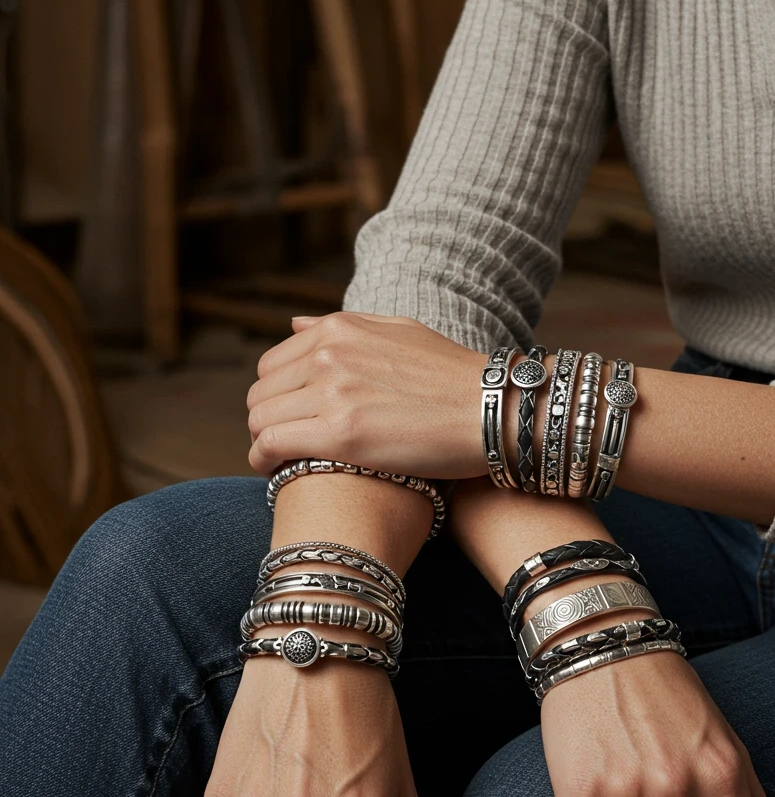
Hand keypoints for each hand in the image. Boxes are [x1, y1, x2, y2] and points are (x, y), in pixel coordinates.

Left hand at [246, 312, 487, 479]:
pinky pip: (271, 445)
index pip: (273, 364)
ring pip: (260, 419)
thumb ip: (344, 328)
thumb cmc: (453, 378)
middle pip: (261, 393)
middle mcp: (328, 355)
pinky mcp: (339, 434)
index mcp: (338, 329)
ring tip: (284, 462)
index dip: (276, 397)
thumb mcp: (399, 332)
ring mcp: (331, 392)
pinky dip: (263, 460)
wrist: (491, 409)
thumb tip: (294, 323)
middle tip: (287, 446)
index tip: (289, 419)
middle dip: (268, 420)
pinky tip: (276, 473)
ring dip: (265, 443)